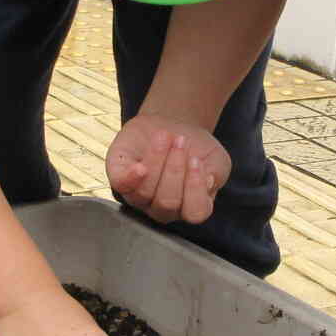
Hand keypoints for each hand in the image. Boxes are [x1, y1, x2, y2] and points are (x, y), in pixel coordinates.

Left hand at [106, 114, 228, 224]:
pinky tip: (140, 166)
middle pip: (168, 202)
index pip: (195, 212)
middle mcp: (162, 207)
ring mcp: (138, 195)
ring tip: (165, 135)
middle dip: (175, 169)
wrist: (172, 123)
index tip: (196, 160)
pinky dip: (130, 177)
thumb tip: (207, 182)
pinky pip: (121, 184)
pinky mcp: (119, 177)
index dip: (196, 188)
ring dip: (157, 160)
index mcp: (188, 206)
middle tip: (180, 140)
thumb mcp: (215, 158)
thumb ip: (217, 173)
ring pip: (145, 192)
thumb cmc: (194, 147)